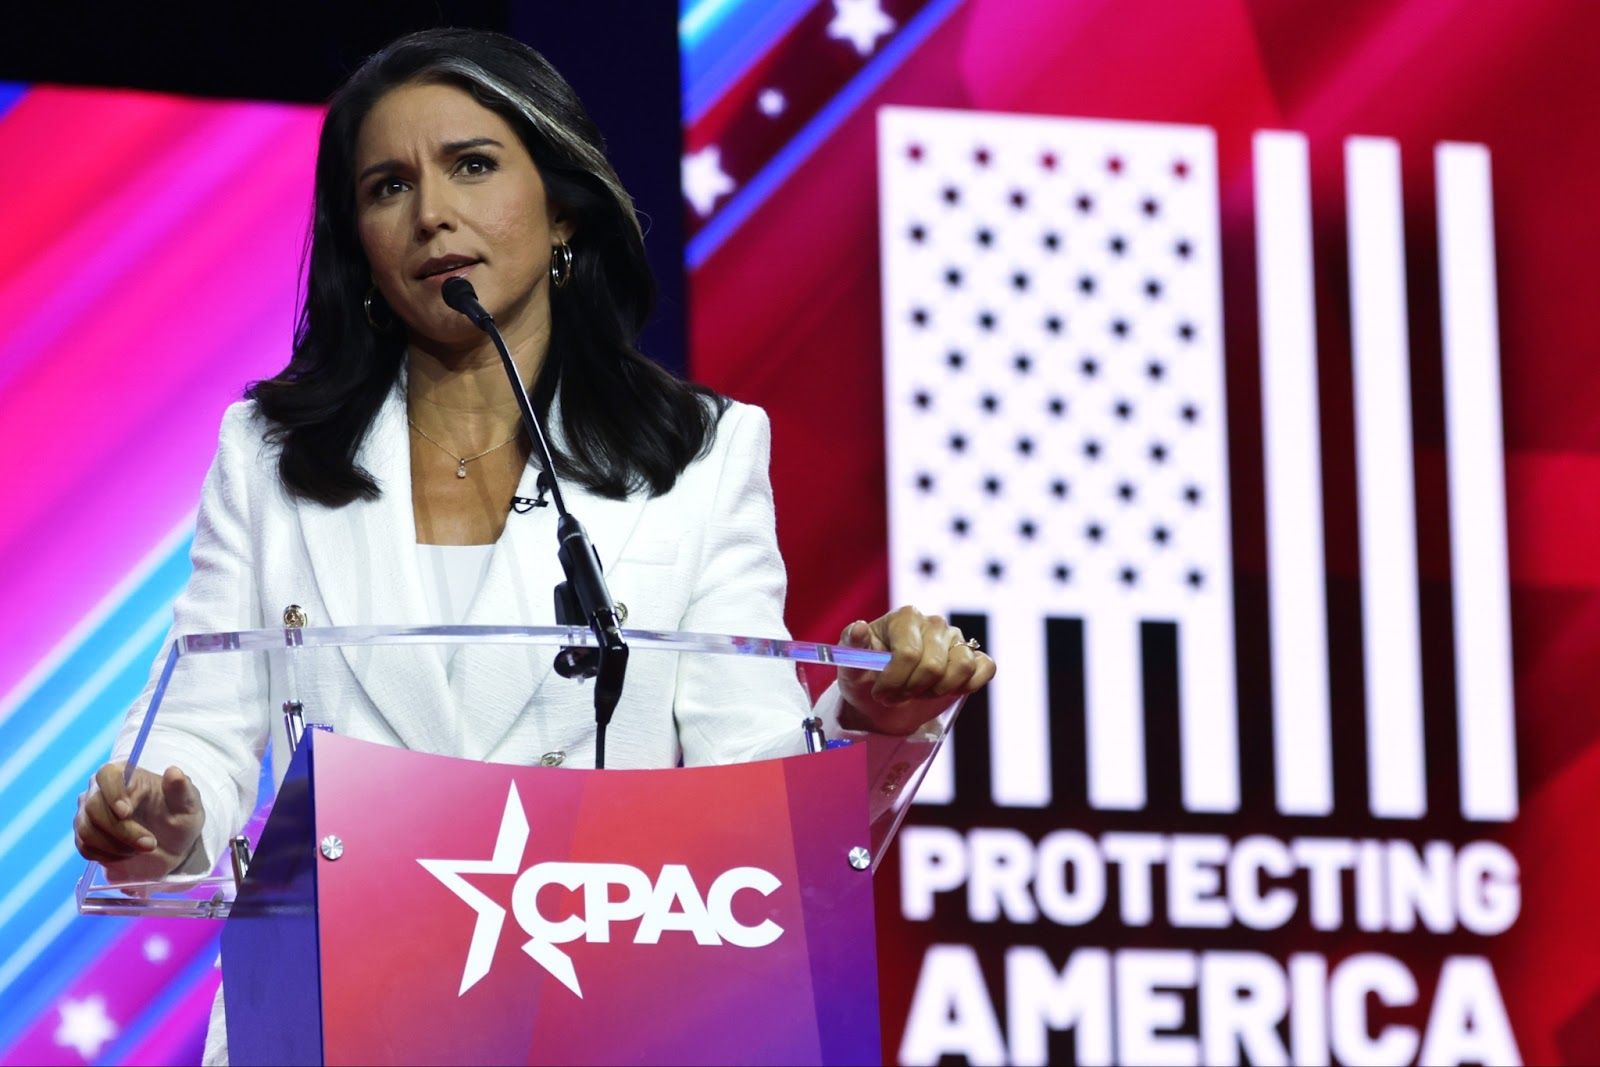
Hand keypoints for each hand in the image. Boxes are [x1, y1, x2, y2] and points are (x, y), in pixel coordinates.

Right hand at [74, 762, 204, 882]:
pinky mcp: (86, 836)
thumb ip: (181, 790)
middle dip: (121, 829)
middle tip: (150, 844)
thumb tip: (174, 772)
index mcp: (125, 774)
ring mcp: (89, 813)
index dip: (112, 793)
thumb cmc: (179, 818)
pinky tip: (129, 854)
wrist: (171, 845)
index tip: (126, 813)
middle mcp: (100, 790)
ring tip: (143, 848)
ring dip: (115, 845)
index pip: (107, 774)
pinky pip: (86, 847)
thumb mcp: (188, 805)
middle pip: (94, 806)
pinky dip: (108, 855)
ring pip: (87, 829)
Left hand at [836, 606, 995, 734]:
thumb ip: (851, 647)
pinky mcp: (973, 657)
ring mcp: (956, 639)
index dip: (894, 681)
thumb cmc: (865, 679)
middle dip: (912, 690)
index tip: (880, 693)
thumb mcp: (850, 666)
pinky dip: (968, 685)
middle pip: (933, 666)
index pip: (908, 653)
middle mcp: (933, 623)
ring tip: (921, 692)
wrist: (883, 702)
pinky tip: (948, 690)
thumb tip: (859, 627)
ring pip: (963, 666)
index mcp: (904, 617)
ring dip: (939, 690)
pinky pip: (985, 668)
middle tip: (897, 696)